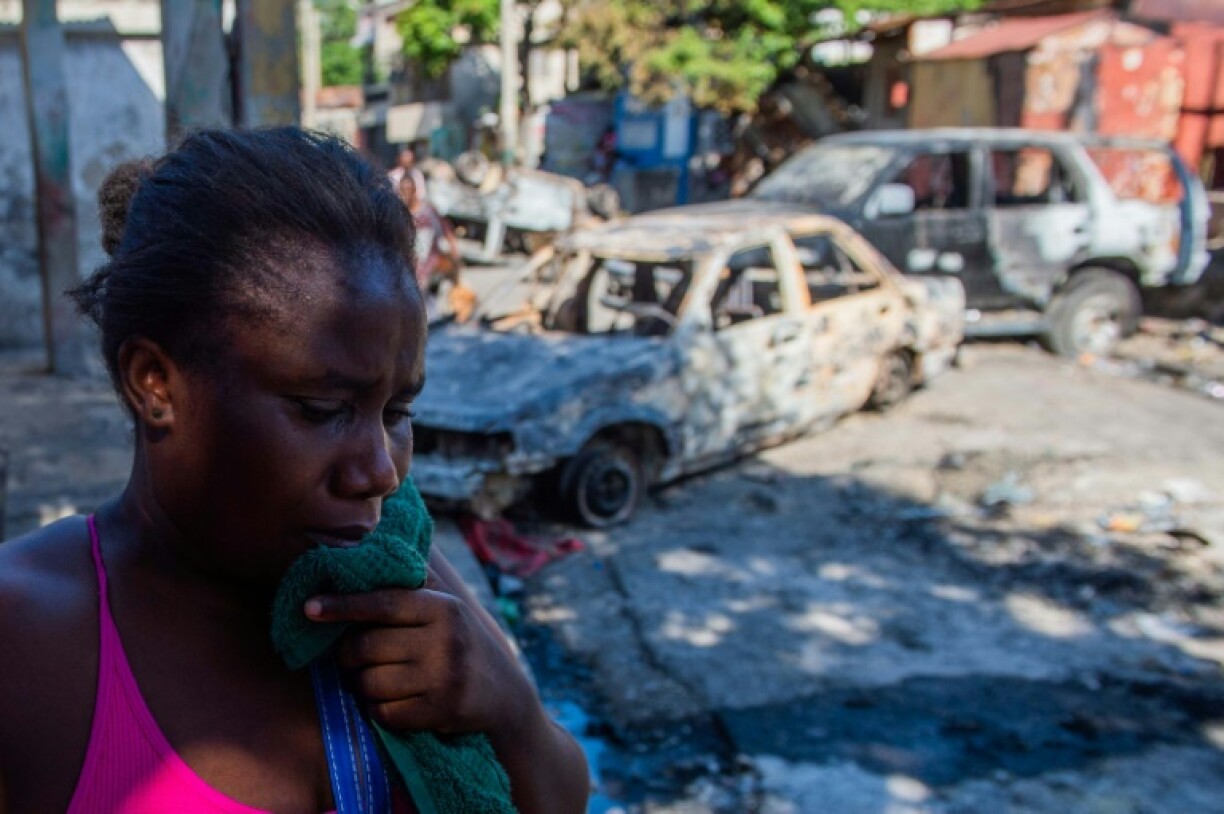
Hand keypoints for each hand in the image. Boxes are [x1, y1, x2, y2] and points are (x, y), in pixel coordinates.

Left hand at [304, 573, 535, 738]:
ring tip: (380, 678)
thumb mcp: (445, 605)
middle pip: (366, 647)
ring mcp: (443, 677)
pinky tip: (395, 701)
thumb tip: (363, 547)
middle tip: (355, 657)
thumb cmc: (459, 640)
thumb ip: (411, 580)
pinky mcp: (440, 712)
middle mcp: (445, 639)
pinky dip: (378, 710)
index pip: (383, 602)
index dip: (342, 605)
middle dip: (349, 656)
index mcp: (442, 607)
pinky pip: (383, 713)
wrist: (503, 693)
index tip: (309, 607)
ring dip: (364, 685)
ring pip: (369, 683)